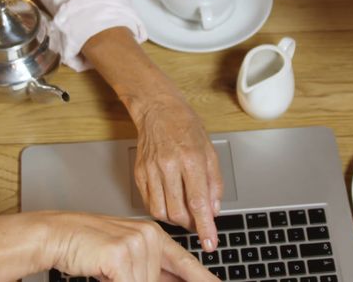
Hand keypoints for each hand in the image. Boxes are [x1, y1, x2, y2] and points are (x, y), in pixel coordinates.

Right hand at [42, 212, 217, 280]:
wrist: (57, 234)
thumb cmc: (87, 247)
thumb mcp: (125, 260)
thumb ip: (151, 273)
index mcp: (154, 236)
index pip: (186, 263)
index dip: (203, 278)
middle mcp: (150, 237)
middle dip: (138, 280)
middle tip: (116, 268)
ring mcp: (137, 244)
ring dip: (123, 281)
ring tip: (105, 268)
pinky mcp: (122, 254)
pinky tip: (103, 270)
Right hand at [134, 94, 223, 252]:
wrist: (158, 110)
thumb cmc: (185, 127)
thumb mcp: (210, 152)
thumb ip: (214, 184)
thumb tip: (213, 211)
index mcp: (191, 159)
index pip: (198, 202)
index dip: (205, 227)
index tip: (210, 242)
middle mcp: (169, 165)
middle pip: (177, 212)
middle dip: (190, 224)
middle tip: (197, 222)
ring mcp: (151, 170)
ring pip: (161, 211)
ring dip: (175, 219)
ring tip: (183, 211)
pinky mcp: (139, 173)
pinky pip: (149, 202)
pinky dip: (161, 209)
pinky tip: (169, 201)